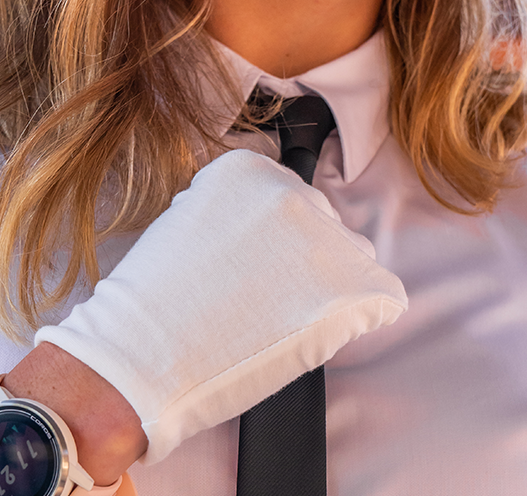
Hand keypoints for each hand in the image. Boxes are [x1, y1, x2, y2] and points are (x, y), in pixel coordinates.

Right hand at [36, 149, 406, 462]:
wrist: (142, 357)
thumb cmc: (154, 304)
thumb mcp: (190, 224)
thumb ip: (238, 214)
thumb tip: (267, 234)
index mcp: (250, 170)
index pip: (288, 199)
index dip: (272, 244)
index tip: (251, 268)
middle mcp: (291, 191)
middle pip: (324, 225)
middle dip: (305, 262)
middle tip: (266, 302)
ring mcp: (322, 237)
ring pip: (355, 259)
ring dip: (332, 289)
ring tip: (285, 322)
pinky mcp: (348, 288)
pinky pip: (383, 300)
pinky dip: (362, 321)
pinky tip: (318, 338)